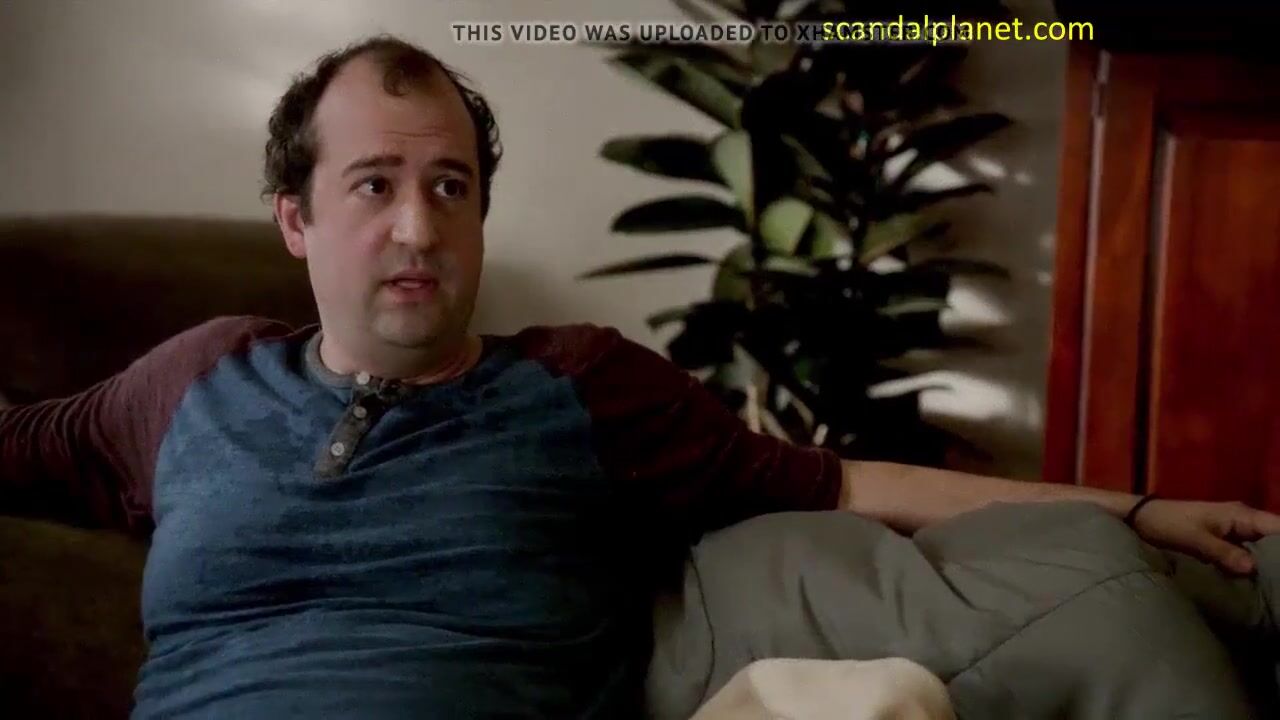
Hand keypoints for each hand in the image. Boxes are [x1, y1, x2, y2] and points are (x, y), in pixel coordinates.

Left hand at [1130, 499, 1279, 573]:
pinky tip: (1256, 583)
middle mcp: (1243, 520)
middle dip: (1279, 559)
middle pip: (1275, 539)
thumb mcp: (1194, 539)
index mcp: (1241, 514)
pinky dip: (1253, 566)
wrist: (1139, 519)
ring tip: (1274, 586)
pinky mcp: (1224, 542)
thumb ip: (1223, 552)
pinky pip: (1247, 554)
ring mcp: (1234, 531)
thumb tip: (1253, 568)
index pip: (1279, 527)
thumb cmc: (1166, 523)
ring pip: (1263, 548)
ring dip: (1268, 564)